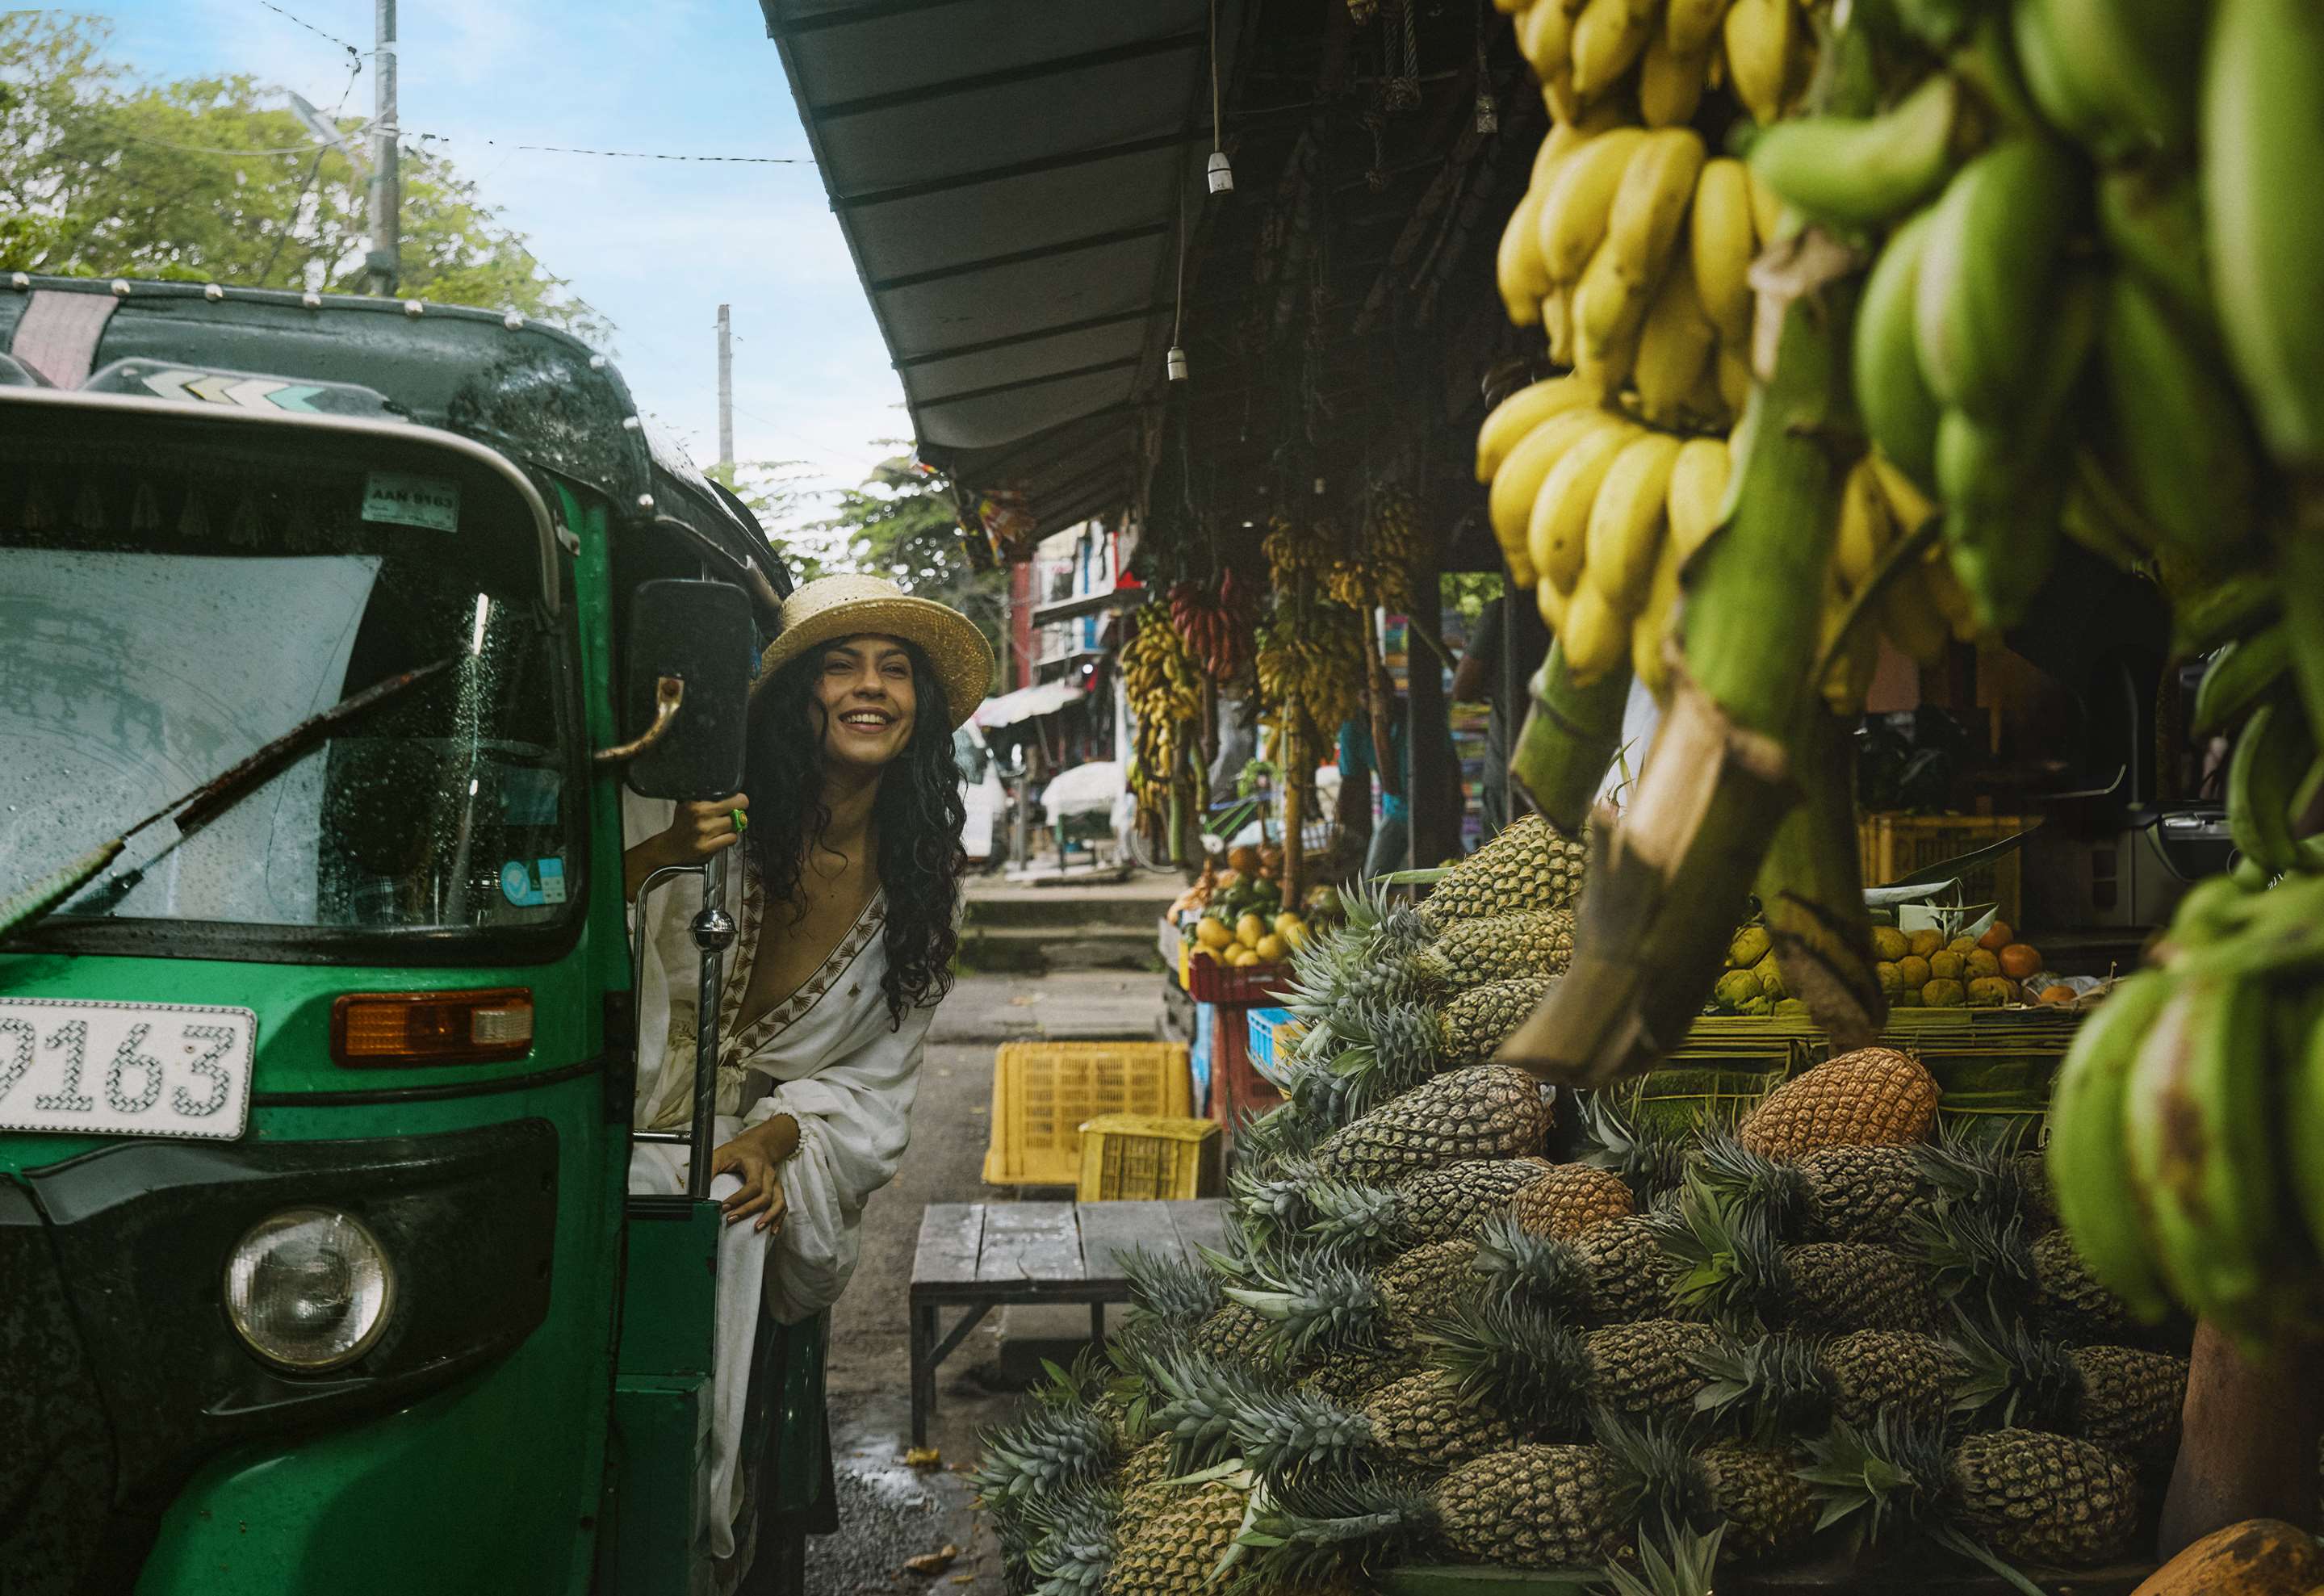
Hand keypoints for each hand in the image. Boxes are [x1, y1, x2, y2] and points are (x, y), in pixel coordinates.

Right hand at [625, 793, 747, 898]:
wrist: (671, 847)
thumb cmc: (683, 826)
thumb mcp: (690, 806)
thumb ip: (707, 800)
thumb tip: (733, 796)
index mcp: (695, 802)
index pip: (727, 795)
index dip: (737, 798)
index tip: (738, 801)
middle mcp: (699, 815)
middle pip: (734, 807)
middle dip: (738, 811)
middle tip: (736, 813)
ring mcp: (704, 831)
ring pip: (734, 824)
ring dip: (733, 826)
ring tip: (724, 827)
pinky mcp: (707, 847)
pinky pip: (732, 838)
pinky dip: (730, 837)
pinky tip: (722, 837)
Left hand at [709, 1116, 794, 1233]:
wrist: (758, 1145)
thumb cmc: (737, 1151)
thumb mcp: (721, 1154)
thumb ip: (710, 1168)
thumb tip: (698, 1189)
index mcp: (755, 1165)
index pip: (753, 1185)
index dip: (739, 1199)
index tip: (723, 1208)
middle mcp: (769, 1174)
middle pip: (765, 1196)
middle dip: (749, 1211)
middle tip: (731, 1220)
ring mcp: (775, 1182)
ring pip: (778, 1202)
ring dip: (769, 1217)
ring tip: (757, 1229)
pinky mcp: (777, 1189)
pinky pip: (783, 1206)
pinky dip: (779, 1219)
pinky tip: (773, 1230)